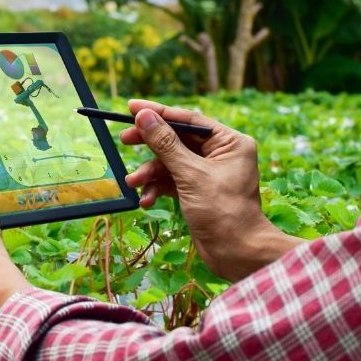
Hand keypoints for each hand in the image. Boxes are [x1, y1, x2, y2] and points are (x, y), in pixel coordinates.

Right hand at [123, 99, 300, 281]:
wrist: (236, 252)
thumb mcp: (190, 175)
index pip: (188, 120)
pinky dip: (157, 188)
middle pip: (176, 140)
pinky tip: (146, 200)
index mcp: (229, 142)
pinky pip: (171, 181)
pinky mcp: (197, 191)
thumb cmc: (223, 212)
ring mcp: (208, 173)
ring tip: (133, 183)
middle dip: (149, 144)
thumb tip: (145, 117)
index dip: (159, 113)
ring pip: (170, 163)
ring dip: (150, 173)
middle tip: (124, 140)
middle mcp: (220, 154)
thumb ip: (165, 145)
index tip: (131, 108)